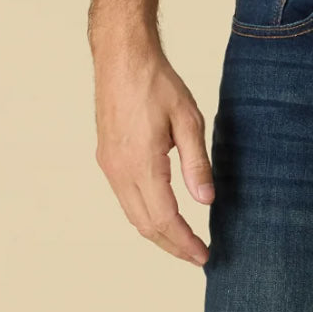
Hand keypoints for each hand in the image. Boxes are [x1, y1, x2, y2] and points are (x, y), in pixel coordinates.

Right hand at [93, 38, 213, 265]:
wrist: (121, 55)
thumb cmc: (156, 81)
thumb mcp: (188, 120)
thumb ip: (196, 164)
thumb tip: (205, 201)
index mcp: (141, 163)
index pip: (165, 219)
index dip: (185, 242)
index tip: (204, 255)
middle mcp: (120, 170)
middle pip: (146, 225)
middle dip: (173, 246)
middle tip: (198, 257)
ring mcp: (110, 165)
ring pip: (133, 215)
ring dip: (158, 234)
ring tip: (183, 244)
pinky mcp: (107, 158)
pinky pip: (126, 199)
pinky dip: (145, 216)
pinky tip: (163, 218)